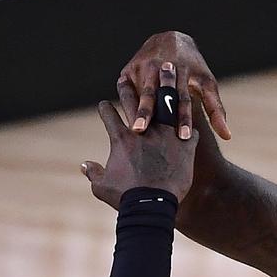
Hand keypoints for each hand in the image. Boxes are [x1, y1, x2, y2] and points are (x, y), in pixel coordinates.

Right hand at [82, 64, 198, 206]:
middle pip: (135, 100)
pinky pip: (190, 128)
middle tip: (127, 78)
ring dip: (166, 85)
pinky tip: (193, 116)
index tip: (104, 105)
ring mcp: (166, 135)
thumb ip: (93, 173)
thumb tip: (84, 165)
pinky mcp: (185, 145)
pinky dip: (190, 123)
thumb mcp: (102, 186)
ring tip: (167, 70)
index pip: (109, 115)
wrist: (151, 206)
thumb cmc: (125, 198)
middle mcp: (143, 130)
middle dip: (128, 87)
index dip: (105, 109)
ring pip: (166, 102)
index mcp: (121, 138)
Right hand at [117, 31, 230, 141]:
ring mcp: (144, 65)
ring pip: (141, 91)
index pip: (183, 98)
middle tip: (145, 132)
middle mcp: (162, 65)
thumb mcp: (206, 84)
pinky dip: (127, 105)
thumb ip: (215, 109)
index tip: (183, 136)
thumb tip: (227, 136)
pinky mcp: (129, 69)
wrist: (172, 39)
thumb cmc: (193, 69)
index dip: (183, 117)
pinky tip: (124, 123)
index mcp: (183, 70)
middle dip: (152, 112)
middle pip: (158, 93)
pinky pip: (127, 90)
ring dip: (138, 109)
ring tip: (135, 129)